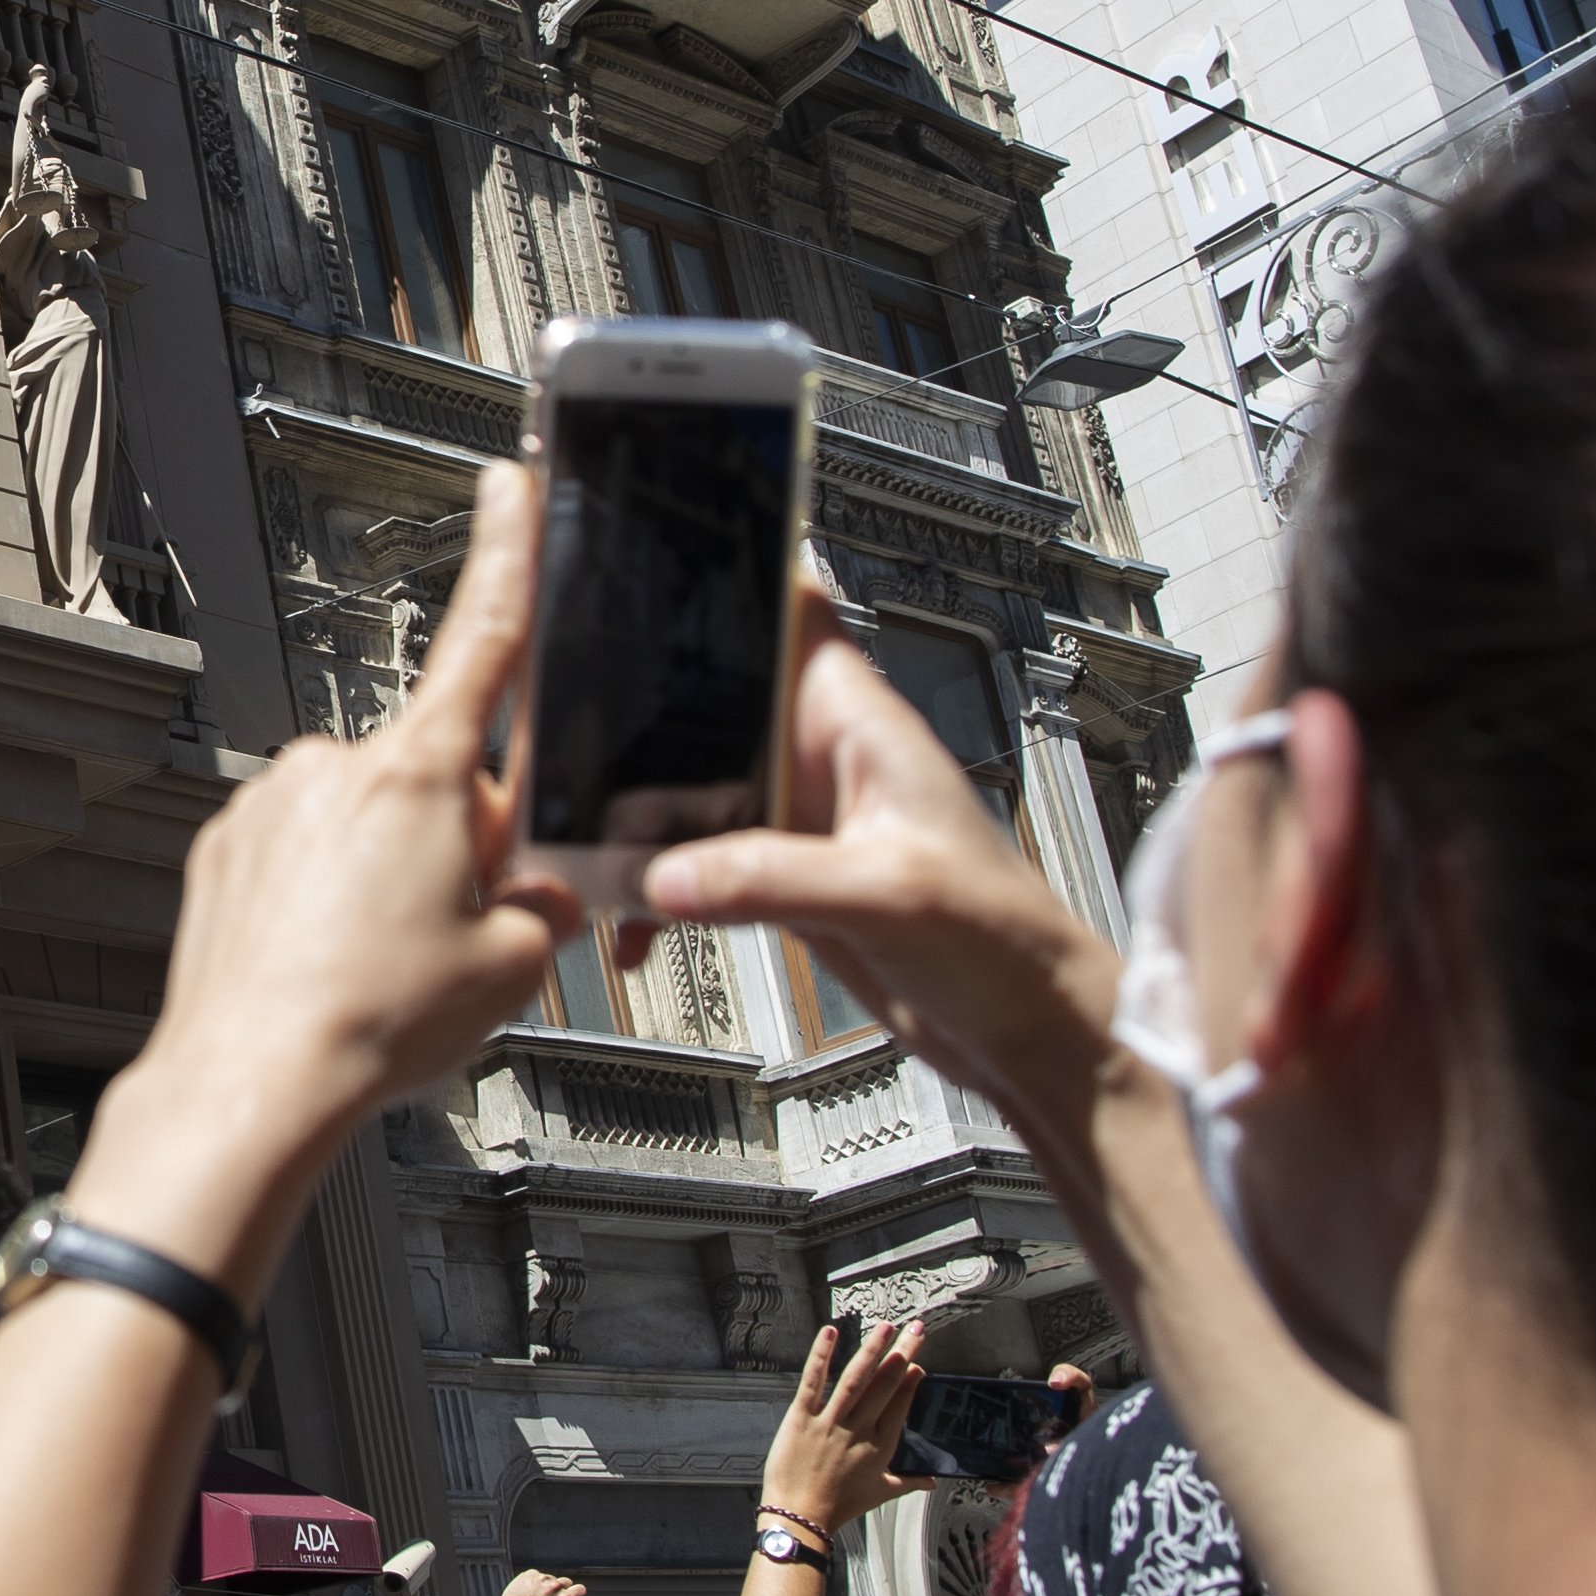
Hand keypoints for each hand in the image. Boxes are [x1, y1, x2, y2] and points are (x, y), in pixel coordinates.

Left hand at [63, 467, 576, 1297]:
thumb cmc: (371, 1022)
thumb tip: (542, 890)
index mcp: (420, 776)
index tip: (508, 488)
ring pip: (363, 825)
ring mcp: (271, 808)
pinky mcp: (225, 850)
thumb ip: (547, 905)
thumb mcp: (514, 967)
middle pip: (432, 778)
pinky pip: (300, 857)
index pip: (483, 639)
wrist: (251, 1081)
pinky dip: (323, 899)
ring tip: (382, 961)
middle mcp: (336, 770)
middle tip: (452, 924)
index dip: (507, 556)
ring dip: (385, 873)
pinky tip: (332, 963)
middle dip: (456, 835)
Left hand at [497, 1568, 588, 1595]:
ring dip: (546, 1586)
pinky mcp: (530, 1574)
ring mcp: (541, 1579)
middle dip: (560, 1589)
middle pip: (566, 1582)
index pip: (581, 1589)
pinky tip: (528, 1593)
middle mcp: (554, 1586)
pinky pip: (537, 1576)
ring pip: (550, 1579)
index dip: (576, 1594)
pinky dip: (534, 1582)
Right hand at [632, 575, 1120, 1147]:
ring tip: (587, 852)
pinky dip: (660, 895)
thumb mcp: (886, 895)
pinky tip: (639, 932)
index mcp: (859, 723)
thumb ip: (772, 878)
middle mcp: (823, 758)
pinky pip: (699, 868)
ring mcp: (801, 820)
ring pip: (691, 789)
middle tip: (568, 744)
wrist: (1027, 1032)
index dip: (728, 578)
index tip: (647, 563)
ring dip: (639, 820)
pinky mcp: (787, 879)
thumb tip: (665, 877)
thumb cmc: (1003, 942)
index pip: (791, 613)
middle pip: (711, 703)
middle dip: (640, 719)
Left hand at [758, 1319, 929, 1535]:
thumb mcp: (879, 1493)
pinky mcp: (801, 1418)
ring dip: (873, 1349)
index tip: (918, 1361)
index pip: (900, 1404)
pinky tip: (830, 1332)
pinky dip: (822, 1355)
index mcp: (880, 1446)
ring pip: (856, 1379)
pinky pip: (814, 1381)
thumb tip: (932, 1482)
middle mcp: (859, 1430)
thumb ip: (908, 1482)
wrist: (800, 1518)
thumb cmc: (839, 1507)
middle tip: (914, 1328)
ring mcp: (830, 1423)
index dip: (910, 1380)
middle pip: (885, 1385)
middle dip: (902, 1353)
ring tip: (886, 1327)